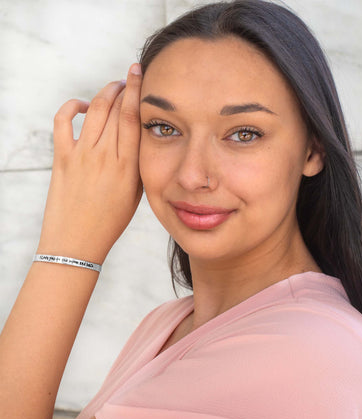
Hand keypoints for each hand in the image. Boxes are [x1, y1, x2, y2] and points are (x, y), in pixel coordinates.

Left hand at [37, 63, 142, 263]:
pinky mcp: (61, 158)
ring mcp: (81, 155)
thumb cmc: (110, 221)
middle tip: (129, 81)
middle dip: (123, 88)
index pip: (132, 117)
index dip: (137, 90)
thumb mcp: (135, 194)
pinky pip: (62, 121)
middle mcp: (104, 155)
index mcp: (127, 166)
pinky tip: (81, 106)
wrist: (77, 242)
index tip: (139, 73)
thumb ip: (137, 164)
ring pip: (94, 109)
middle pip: (114, 108)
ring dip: (104, 93)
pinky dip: (71, 106)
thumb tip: (137, 138)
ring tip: (113, 88)